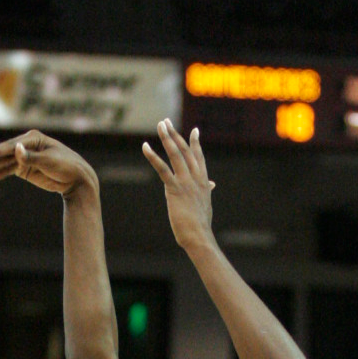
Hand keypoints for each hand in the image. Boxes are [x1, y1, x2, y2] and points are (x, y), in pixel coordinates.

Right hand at [0, 131, 98, 198]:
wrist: (76, 178)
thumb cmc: (67, 165)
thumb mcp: (50, 161)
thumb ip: (31, 157)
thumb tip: (16, 148)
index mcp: (33, 138)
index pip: (11, 146)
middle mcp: (24, 146)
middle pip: (3, 156)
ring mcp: (22, 157)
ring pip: (1, 165)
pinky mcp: (22, 169)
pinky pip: (5, 173)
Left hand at [141, 122, 215, 250]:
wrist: (199, 236)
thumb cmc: (201, 225)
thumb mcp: (206, 205)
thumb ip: (206, 192)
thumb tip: (211, 186)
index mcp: (204, 182)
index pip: (199, 157)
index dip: (195, 143)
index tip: (194, 130)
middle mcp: (196, 178)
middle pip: (185, 150)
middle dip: (175, 134)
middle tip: (166, 122)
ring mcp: (185, 182)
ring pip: (176, 154)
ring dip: (167, 137)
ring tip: (160, 124)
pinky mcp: (174, 189)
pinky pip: (162, 169)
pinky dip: (153, 156)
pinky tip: (145, 147)